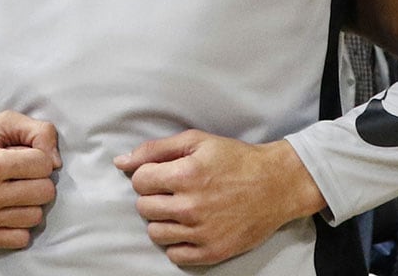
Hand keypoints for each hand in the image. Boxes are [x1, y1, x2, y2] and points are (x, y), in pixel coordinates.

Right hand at [0, 112, 59, 248]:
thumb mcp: (2, 122)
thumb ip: (38, 131)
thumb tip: (55, 162)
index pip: (44, 165)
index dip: (39, 157)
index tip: (25, 155)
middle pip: (44, 193)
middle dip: (38, 179)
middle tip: (21, 173)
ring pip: (35, 217)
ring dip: (30, 202)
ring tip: (14, 190)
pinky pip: (19, 239)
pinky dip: (19, 224)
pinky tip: (9, 208)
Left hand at [116, 131, 324, 265]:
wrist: (276, 184)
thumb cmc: (236, 159)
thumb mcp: (198, 141)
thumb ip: (156, 149)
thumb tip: (121, 162)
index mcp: (185, 175)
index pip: (139, 181)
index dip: (149, 175)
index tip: (164, 174)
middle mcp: (190, 206)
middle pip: (143, 208)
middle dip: (154, 197)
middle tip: (174, 191)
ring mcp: (201, 232)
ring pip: (155, 233)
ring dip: (163, 220)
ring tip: (182, 210)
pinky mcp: (212, 251)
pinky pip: (175, 255)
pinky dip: (178, 243)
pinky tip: (190, 228)